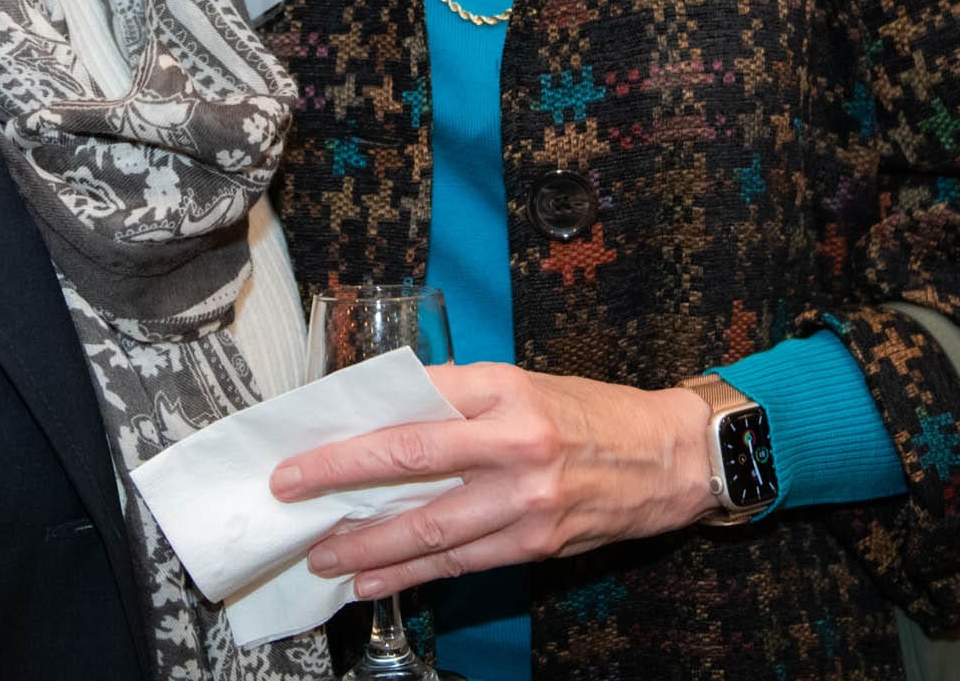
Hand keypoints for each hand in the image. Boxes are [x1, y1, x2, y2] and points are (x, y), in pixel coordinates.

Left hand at [269, 362, 718, 597]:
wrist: (667, 456)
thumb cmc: (588, 411)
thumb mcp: (521, 381)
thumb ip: (458, 395)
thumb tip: (388, 411)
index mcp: (503, 388)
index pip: (411, 405)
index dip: (354, 431)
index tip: (306, 445)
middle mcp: (513, 442)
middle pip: (410, 463)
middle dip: (340, 481)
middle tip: (291, 494)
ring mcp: (525, 499)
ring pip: (430, 527)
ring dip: (369, 544)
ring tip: (325, 554)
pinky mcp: (536, 542)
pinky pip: (461, 561)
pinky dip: (413, 573)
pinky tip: (376, 579)